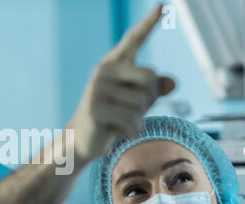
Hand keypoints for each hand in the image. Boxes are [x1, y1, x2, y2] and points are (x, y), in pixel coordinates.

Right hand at [68, 4, 174, 163]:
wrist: (81, 140)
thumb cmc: (112, 118)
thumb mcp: (136, 102)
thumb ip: (154, 89)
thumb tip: (171, 83)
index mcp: (113, 64)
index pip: (134, 40)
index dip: (149, 24)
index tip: (163, 6)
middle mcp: (104, 71)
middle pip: (150, 77)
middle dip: (150, 98)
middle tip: (134, 112)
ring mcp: (97, 89)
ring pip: (142, 101)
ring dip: (139, 118)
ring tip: (121, 122)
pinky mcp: (95, 108)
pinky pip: (131, 119)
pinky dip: (133, 131)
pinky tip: (122, 133)